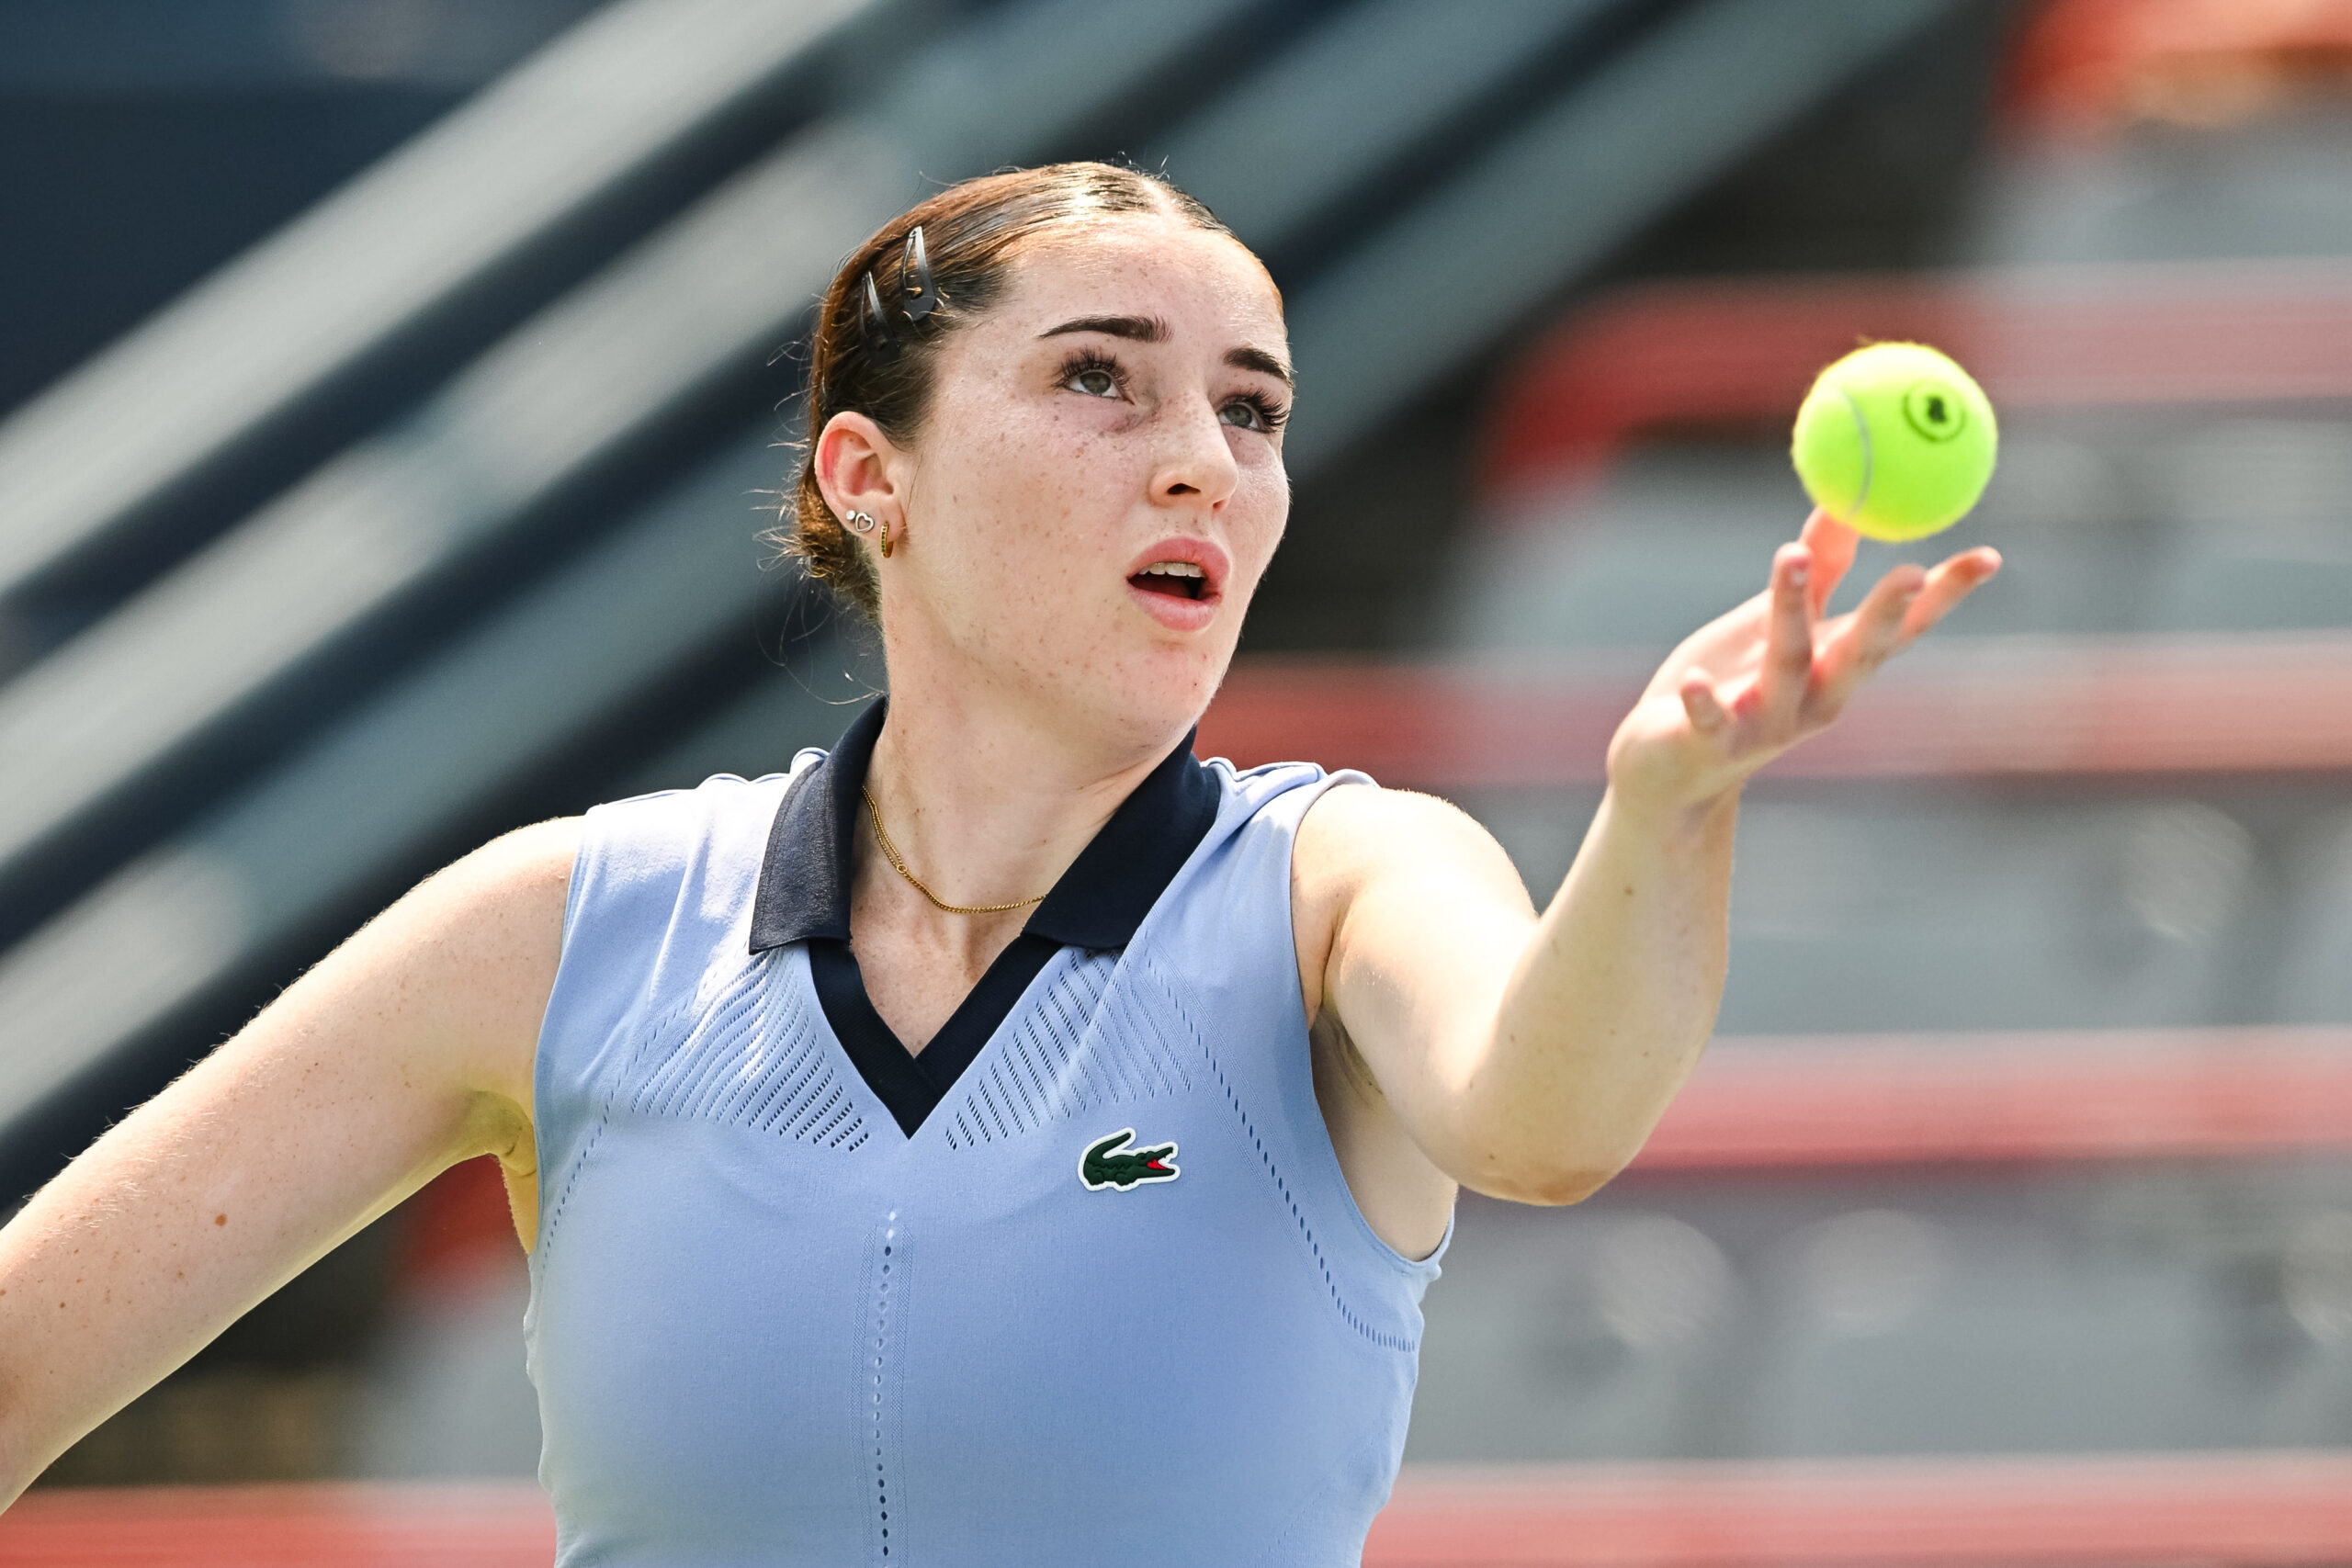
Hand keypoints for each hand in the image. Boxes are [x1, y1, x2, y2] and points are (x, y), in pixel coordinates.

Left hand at [1605, 509, 2000, 814]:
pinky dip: (1705, 700)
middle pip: (1858, 653)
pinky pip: (1709, 720)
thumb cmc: (1734, 685)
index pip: (1903, 630)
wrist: (1672, 773)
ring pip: (1785, 666)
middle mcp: (1817, 701)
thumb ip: (1815, 568)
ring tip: (1789, 553)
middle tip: (1912, 571)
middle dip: (1885, 614)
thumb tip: (1847, 501)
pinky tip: (1695, 679)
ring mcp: (1765, 724)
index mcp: (1838, 668)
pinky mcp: (1708, 742)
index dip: (1946, 596)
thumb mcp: (1777, 622)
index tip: (1988, 556)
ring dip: (1790, 611)